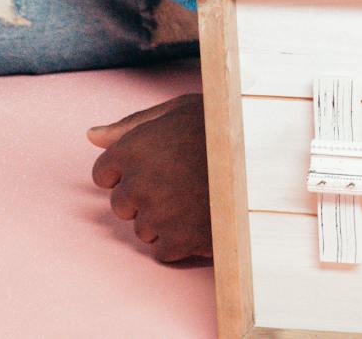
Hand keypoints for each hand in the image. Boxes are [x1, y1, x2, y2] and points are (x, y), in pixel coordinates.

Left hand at [88, 93, 211, 261]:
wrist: (268, 154)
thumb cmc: (223, 125)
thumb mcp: (179, 110)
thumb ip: (132, 124)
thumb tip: (92, 136)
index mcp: (132, 149)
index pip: (104, 173)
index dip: (130, 170)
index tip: (158, 165)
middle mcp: (137, 184)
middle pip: (121, 204)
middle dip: (145, 196)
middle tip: (182, 180)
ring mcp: (157, 214)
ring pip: (142, 228)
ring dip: (164, 219)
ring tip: (198, 197)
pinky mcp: (179, 239)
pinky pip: (163, 250)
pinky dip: (181, 240)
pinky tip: (203, 217)